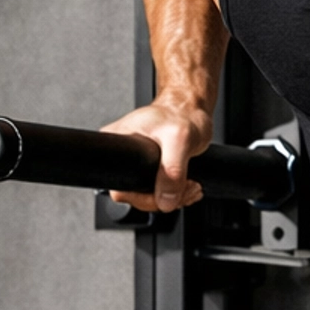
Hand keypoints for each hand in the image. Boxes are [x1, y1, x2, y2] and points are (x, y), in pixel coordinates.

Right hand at [98, 99, 212, 211]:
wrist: (192, 109)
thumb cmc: (182, 113)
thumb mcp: (179, 139)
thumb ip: (172, 171)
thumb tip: (165, 200)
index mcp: (117, 142)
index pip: (120, 187)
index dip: (144, 197)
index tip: (165, 190)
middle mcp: (123, 154)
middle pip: (135, 196)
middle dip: (164, 198)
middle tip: (186, 187)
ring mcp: (137, 163)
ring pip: (150, 196)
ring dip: (175, 197)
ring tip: (191, 185)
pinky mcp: (151, 168)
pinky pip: (159, 192)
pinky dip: (178, 194)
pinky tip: (189, 185)